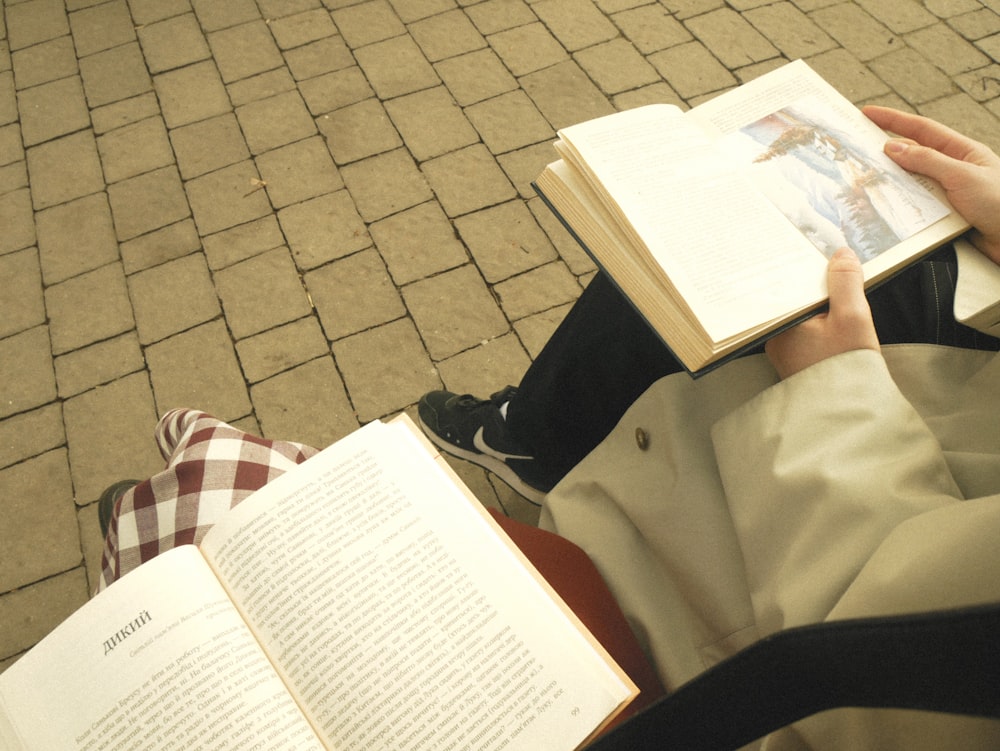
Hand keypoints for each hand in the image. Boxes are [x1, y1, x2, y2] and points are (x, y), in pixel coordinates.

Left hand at [766, 248, 879, 379]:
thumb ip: (846, 282)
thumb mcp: (852, 318)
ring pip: (801, 313)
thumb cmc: (845, 367)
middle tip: (833, 257)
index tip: (817, 246)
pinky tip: (838, 309)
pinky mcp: (799, 360)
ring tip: (840, 278)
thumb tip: (841, 253)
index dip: (802, 265)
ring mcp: (785, 350)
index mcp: (779, 324)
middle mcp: (775, 336)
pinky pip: (807, 329)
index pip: (785, 285)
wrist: (848, 414)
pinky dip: (821, 317)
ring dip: (819, 299)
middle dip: (811, 280)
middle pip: (793, 298)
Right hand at [863, 105, 999, 264]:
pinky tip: (883, 207)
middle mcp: (951, 170)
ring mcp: (945, 193)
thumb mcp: (963, 176)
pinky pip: (912, 207)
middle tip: (857, 148)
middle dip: (884, 152)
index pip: (922, 130)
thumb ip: (928, 161)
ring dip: (889, 182)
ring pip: (909, 183)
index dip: (893, 120)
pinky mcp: (940, 216)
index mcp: (962, 152)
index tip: (868, 114)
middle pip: (911, 155)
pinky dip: (897, 206)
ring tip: (864, 180)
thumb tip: (894, 148)